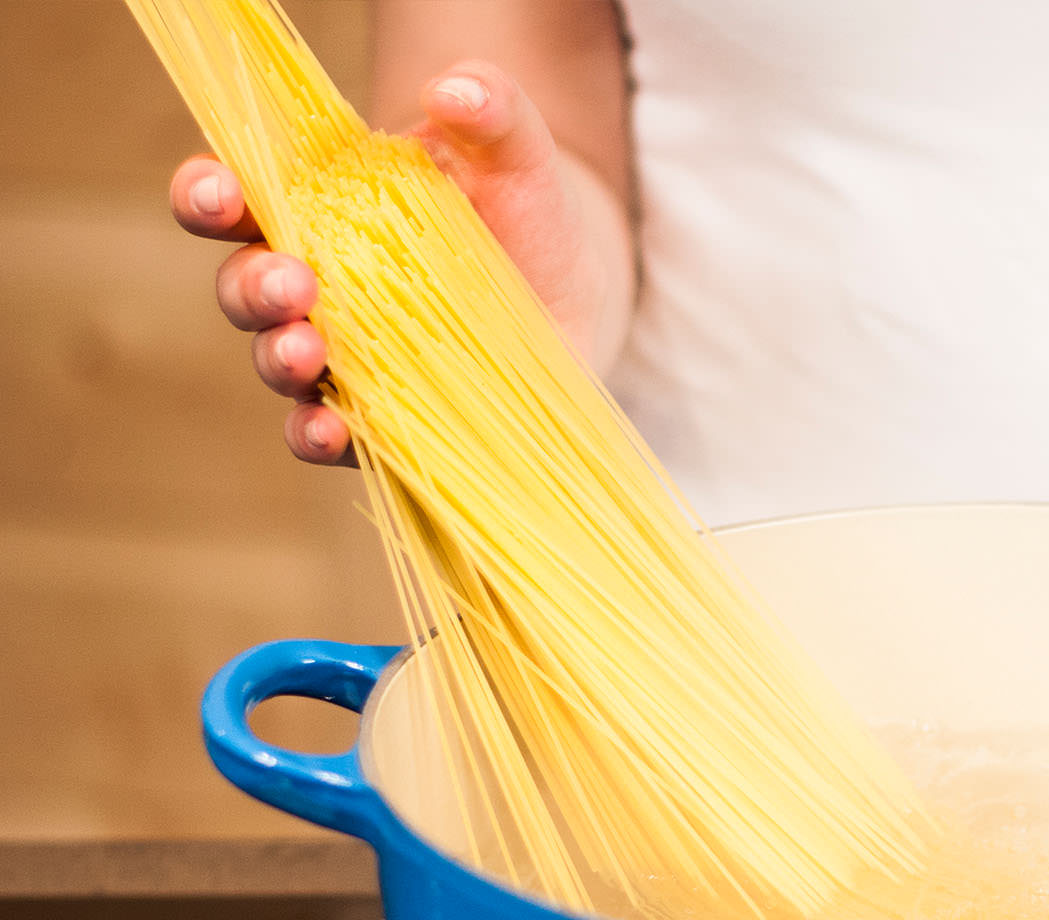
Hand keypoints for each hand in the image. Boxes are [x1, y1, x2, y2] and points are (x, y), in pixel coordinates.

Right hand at [169, 60, 627, 465]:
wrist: (575, 301)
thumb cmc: (524, 215)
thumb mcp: (517, 153)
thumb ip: (492, 108)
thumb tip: (454, 91)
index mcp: (315, 209)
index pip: (232, 198)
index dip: (208, 194)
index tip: (221, 192)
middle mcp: (310, 287)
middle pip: (244, 287)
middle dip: (254, 285)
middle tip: (293, 282)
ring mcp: (340, 357)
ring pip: (278, 363)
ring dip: (279, 357)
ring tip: (305, 349)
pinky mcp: (381, 418)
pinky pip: (327, 435)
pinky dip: (317, 436)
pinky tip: (329, 431)